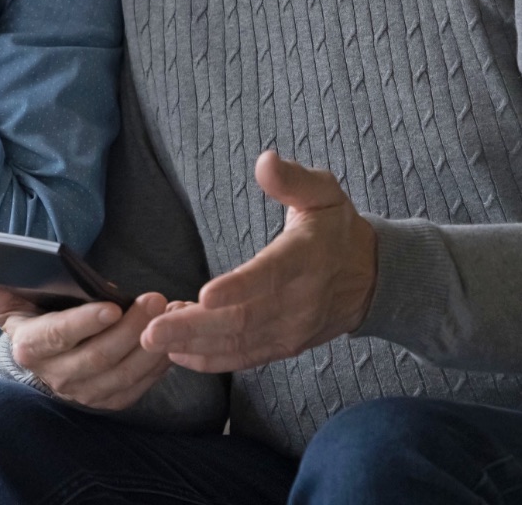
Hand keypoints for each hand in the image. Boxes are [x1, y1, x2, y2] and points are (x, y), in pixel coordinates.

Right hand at [0, 258, 177, 410]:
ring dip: (151, 346)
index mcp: (30, 348)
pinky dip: (158, 364)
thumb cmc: (26, 316)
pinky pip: (138, 387)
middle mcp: (56, 376)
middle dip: (131, 328)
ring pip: (123, 375)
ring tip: (171, 314)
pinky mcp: (107, 400)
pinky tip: (172, 339)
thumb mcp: (3, 297)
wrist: (39, 356)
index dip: (85, 323)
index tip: (112, 306)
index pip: (58, 336)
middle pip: (99, 357)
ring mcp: (84, 393)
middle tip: (155, 299)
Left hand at [143, 152, 377, 373]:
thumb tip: (265, 161)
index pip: (271, 275)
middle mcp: (299, 301)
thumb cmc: (336, 228)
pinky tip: (176, 355)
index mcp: (306, 258)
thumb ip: (293, 179)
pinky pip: (245, 358)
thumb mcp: (324, 193)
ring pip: (239, 343)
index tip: (203, 295)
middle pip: (244, 319)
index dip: (239, 287)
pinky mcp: (284, 346)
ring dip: (194, 345)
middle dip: (194, 328)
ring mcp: (291, 329)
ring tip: (153, 338)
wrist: (371, 278)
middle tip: (150, 331)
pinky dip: (210, 360)